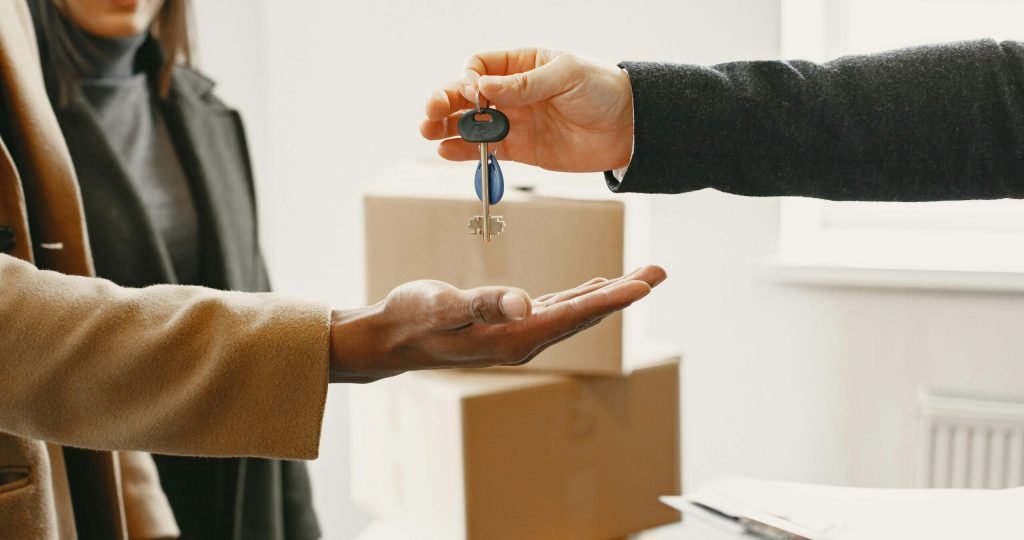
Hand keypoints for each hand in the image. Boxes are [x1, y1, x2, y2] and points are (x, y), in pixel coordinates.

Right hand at [328, 266, 665, 382]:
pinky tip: (592, 286)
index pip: (575, 314)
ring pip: (575, 311)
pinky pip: (557, 311)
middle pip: (585, 313)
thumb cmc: (412, 318)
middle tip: (659, 272)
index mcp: (515, 338)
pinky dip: (580, 296)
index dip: (612, 297)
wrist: (391, 337)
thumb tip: (525, 304)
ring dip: (608, 293)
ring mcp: (519, 336)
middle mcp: (525, 341)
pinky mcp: (510, 327)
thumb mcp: (443, 305)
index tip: (646, 284)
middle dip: (623, 292)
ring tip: (639, 277)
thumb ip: (484, 304)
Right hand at [420, 48, 633, 172]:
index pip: (480, 66)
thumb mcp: (566, 76)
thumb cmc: (603, 90)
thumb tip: (484, 86)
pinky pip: (487, 150)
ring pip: (472, 124)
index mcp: (523, 64)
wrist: (629, 128)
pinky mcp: (522, 149)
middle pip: (468, 95)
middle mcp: (514, 92)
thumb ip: (525, 84)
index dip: (469, 78)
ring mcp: (516, 121)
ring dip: (448, 127)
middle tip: (430, 113)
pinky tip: (447, 151)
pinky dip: (466, 151)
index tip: (473, 92)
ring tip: (428, 132)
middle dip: (446, 102)